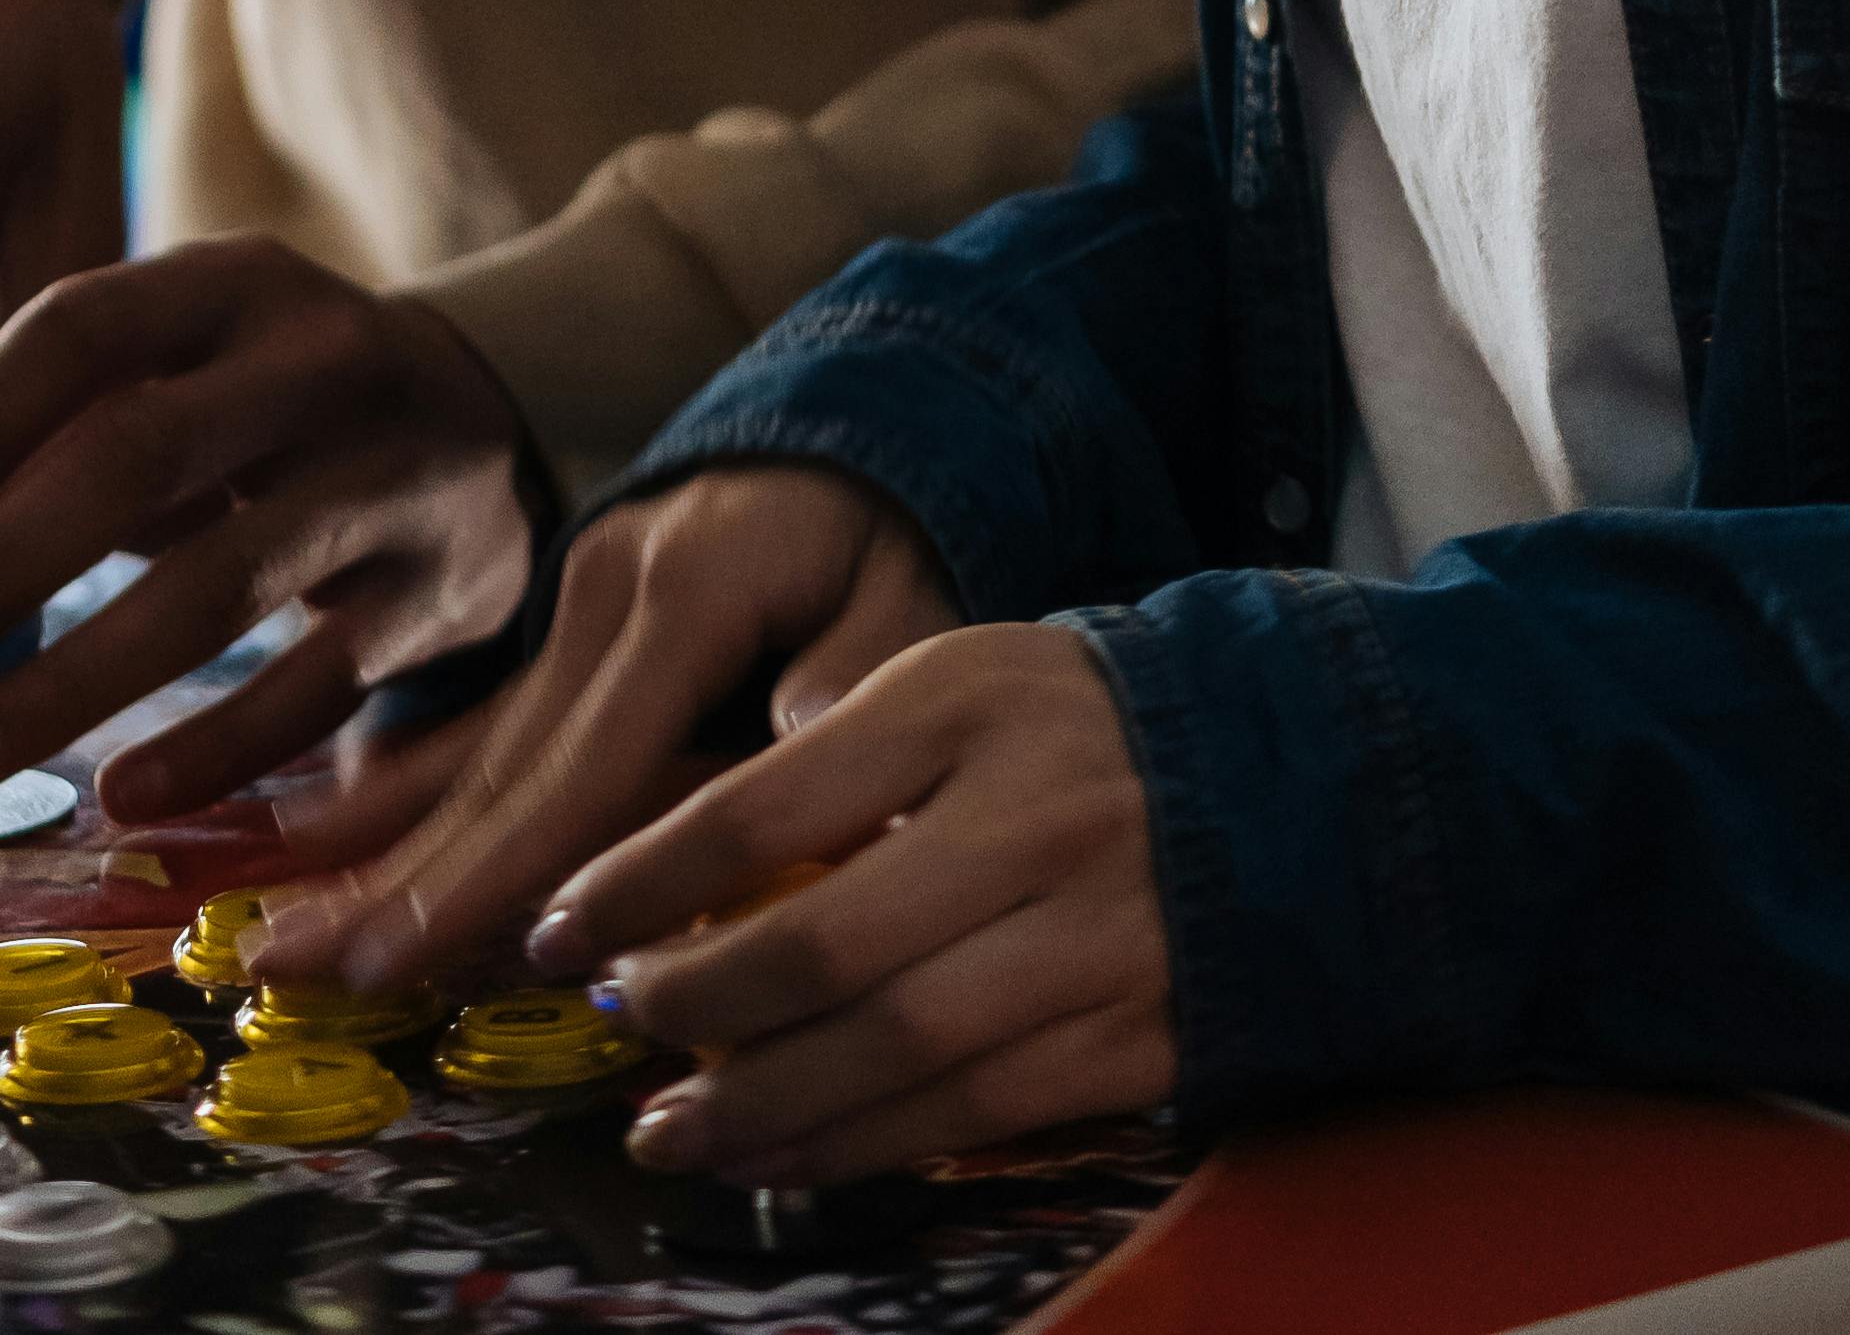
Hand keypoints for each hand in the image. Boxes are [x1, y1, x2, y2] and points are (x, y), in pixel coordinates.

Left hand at [0, 241, 546, 815]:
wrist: (493, 422)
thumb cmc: (273, 403)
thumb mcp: (191, 363)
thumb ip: (62, 434)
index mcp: (233, 282)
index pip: (85, 326)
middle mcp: (319, 359)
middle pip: (138, 454)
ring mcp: (389, 475)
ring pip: (219, 587)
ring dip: (70, 682)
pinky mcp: (437, 594)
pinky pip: (311, 688)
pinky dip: (210, 750)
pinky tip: (117, 796)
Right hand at [245, 464, 952, 988]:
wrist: (861, 426)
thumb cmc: (891, 534)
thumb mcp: (911, 589)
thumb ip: (861, 673)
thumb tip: (798, 747)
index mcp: (684, 589)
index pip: (584, 762)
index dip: (498, 870)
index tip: (408, 952)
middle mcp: (603, 591)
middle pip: (497, 766)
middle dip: (392, 879)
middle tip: (280, 966)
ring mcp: (572, 601)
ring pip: (474, 750)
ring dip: (372, 847)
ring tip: (271, 926)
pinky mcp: (565, 622)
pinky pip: (481, 718)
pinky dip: (405, 784)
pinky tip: (317, 832)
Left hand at [543, 622, 1171, 1187]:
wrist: (1285, 776)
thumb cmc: (1070, 730)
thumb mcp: (956, 688)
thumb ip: (836, 767)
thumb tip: (678, 885)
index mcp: (966, 701)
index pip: (768, 803)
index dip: (647, 879)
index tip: (563, 928)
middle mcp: (1030, 816)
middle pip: (824, 943)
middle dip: (697, 1006)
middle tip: (619, 1030)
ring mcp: (1091, 935)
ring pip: (893, 1049)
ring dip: (762, 1107)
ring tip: (671, 1132)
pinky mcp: (1132, 1036)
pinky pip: (971, 1115)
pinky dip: (861, 1149)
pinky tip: (783, 1160)